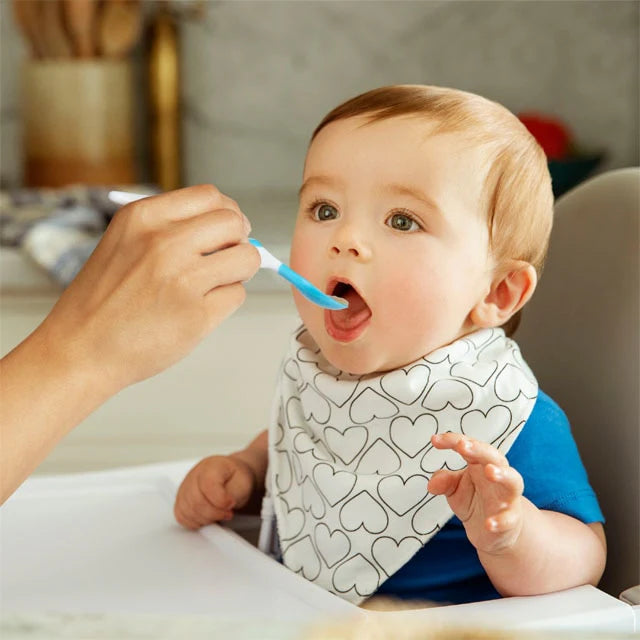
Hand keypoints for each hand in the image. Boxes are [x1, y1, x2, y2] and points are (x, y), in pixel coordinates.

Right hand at [36, 184, 259, 392]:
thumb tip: (229, 226)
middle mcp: (164, 243)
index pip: (210, 196)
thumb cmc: (104, 301)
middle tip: (230, 256)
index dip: (226, 213)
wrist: (80, 350)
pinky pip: (237, 295)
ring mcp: (182, 279)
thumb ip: (171, 229)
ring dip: (239, 271)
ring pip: (247, 258)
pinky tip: (199, 308)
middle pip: (235, 222)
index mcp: (144, 218)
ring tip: (216, 283)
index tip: (227, 229)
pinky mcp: (196, 315)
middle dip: (239, 239)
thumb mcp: (124, 242)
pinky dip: (225, 301)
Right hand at [174, 455, 256, 529]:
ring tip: (218, 513)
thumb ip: (233, 493)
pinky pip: (181, 516)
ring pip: (188, 511)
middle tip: (227, 512)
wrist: (230, 475)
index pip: (208, 486)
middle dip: (215, 513)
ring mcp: (185, 487)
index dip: (221, 501)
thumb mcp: (243, 482)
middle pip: (197, 501)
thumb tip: (223, 505)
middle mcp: (194, 475)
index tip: (231, 504)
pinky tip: (207, 516)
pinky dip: (195, 521)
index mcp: (211, 466)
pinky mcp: (181, 499)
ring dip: (206, 519)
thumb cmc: (235, 477)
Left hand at [427, 433, 524, 553]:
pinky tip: (488, 523)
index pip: (469, 446)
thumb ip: (445, 482)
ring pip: (513, 481)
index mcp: (480, 464)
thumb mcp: (454, 490)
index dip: (452, 441)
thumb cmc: (475, 499)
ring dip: (503, 475)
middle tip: (462, 445)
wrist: (494, 530)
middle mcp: (496, 477)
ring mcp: (507, 497)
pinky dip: (500, 520)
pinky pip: (509, 518)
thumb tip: (432, 484)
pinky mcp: (511, 519)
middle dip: (479, 450)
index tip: (434, 440)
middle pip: (493, 457)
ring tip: (490, 471)